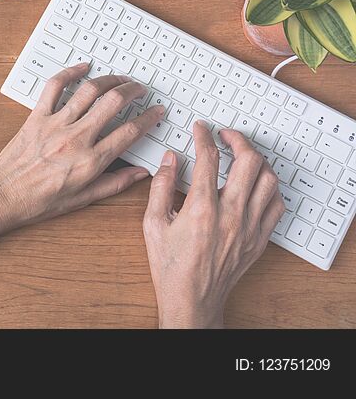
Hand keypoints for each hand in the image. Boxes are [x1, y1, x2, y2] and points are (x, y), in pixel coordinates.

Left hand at [0, 63, 164, 231]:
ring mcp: (56, 124)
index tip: (156, 112)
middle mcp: (76, 139)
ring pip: (89, 91)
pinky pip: (55, 87)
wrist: (4, 195)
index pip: (130, 132)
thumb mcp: (83, 199)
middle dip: (133, 91)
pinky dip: (70, 72)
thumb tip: (141, 174)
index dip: (149, 118)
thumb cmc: (40, 201)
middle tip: (140, 90)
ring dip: (109, 80)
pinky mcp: (37, 116)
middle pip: (114, 103)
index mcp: (91, 161)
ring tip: (119, 79)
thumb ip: (115, 184)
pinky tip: (83, 67)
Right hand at [142, 121, 284, 327]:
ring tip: (243, 157)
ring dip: (257, 162)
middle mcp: (230, 215)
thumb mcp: (152, 224)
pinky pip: (276, 205)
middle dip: (238, 141)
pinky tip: (256, 185)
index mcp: (201, 209)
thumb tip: (170, 160)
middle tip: (226, 136)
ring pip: (269, 181)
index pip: (209, 159)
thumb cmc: (170, 266)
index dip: (204, 137)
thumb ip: (160, 187)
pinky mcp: (259, 239)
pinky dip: (269, 188)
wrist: (192, 300)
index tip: (201, 129)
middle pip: (249, 162)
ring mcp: (249, 227)